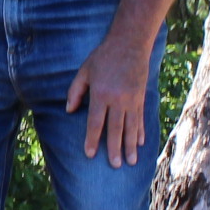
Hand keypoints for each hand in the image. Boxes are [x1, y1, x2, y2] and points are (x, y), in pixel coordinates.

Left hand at [65, 32, 152, 167]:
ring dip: (131, 145)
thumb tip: (69, 110)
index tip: (90, 154)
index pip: (95, 122)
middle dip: (114, 149)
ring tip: (131, 161)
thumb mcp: (84, 71)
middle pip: (115, 129)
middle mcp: (117, 99)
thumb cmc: (103, 56)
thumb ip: (75, 91)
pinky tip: (141, 142)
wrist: (130, 43)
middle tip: (115, 165)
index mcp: (101, 94)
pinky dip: (140, 131)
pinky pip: (140, 118)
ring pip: (131, 127)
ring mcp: (132, 99)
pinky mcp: (141, 97)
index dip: (92, 139)